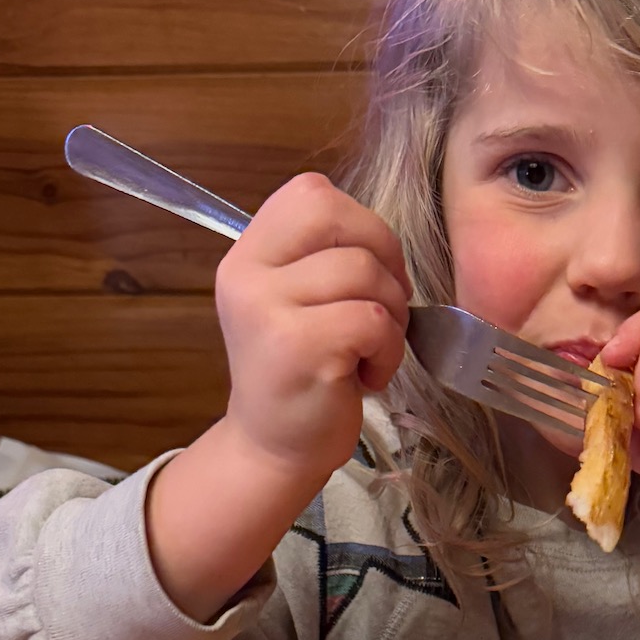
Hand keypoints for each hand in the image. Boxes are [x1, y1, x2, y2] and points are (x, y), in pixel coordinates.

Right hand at [214, 173, 409, 486]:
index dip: (360, 223)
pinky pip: (373, 319)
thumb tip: (379, 236)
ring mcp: (267, 309)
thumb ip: (323, 257)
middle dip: (384, 256)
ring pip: (364, 272)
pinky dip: (389, 350)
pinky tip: (368, 375)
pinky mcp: (298, 347)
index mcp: (250, 254)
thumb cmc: (305, 374)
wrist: (276, 448)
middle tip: (386, 305)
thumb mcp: (297, 301)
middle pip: (338, 216)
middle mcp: (248, 274)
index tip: (371, 268)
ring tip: (372, 350)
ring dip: (391, 315)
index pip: (311, 192)